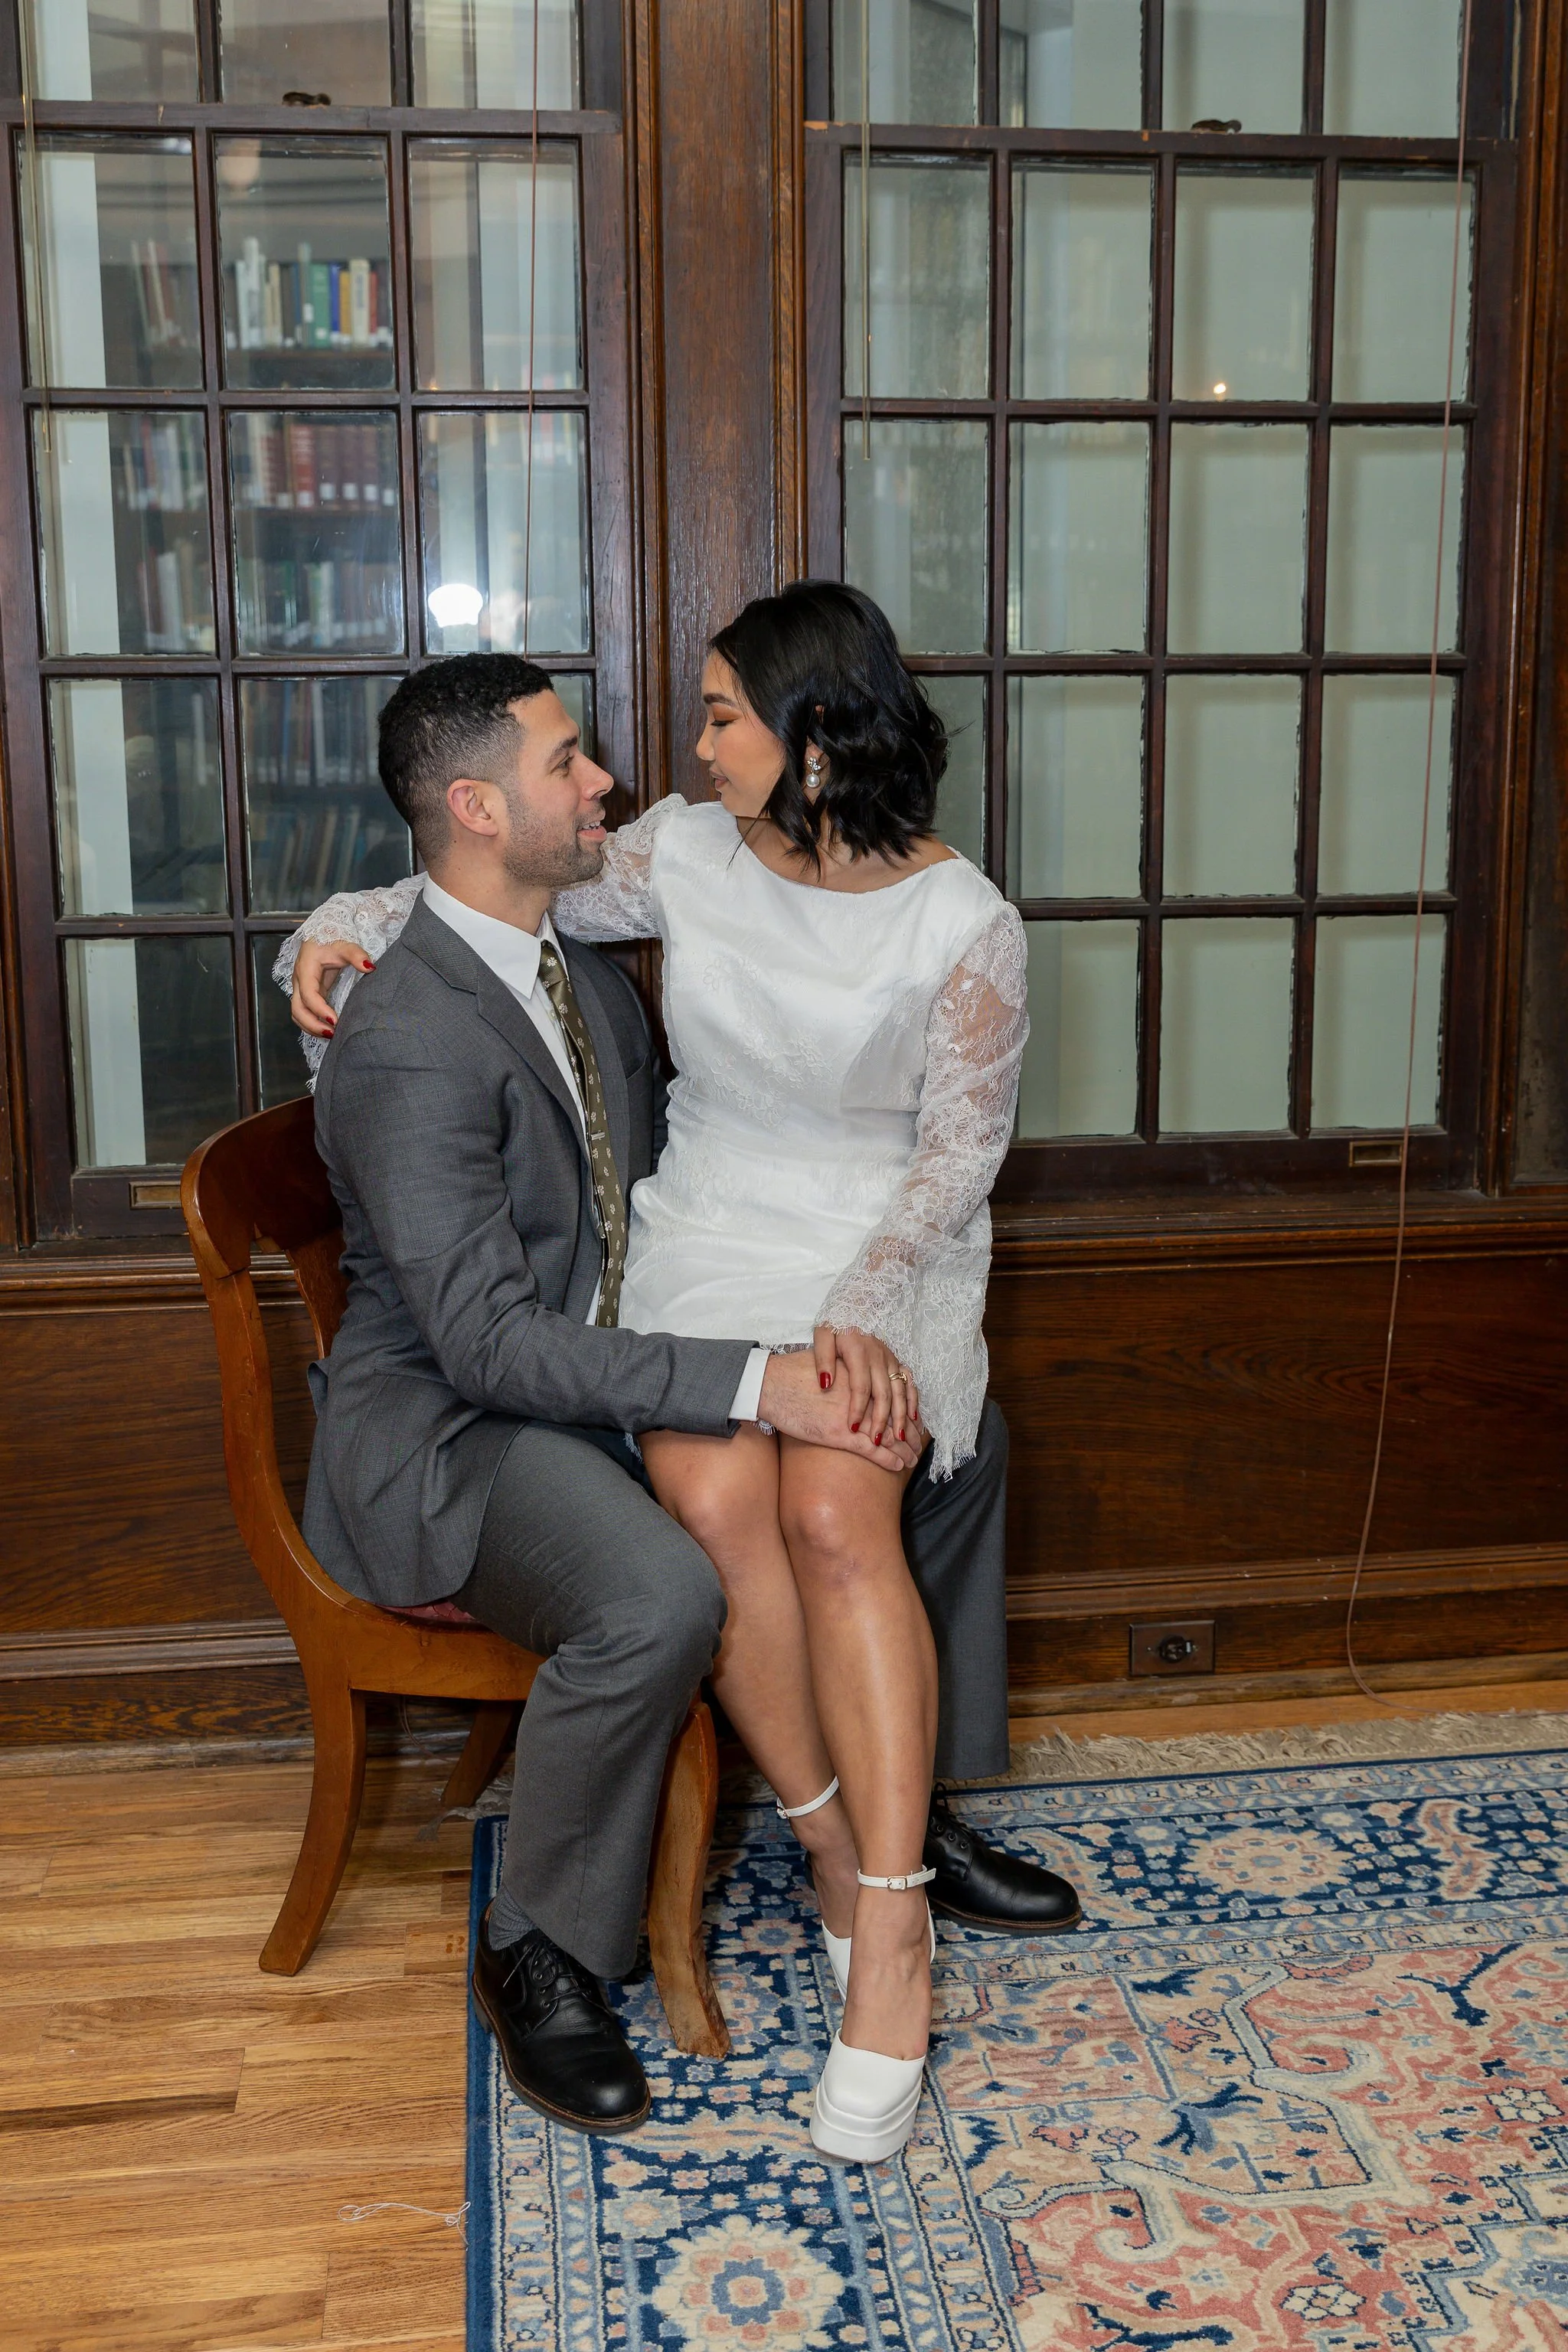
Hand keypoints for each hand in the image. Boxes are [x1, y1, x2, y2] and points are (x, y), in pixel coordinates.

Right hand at [291, 937, 372, 1037]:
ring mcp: (301, 988)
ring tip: (331, 1035)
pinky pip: (304, 1013)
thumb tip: (369, 967)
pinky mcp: (307, 993)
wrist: (322, 933)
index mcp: (306, 969)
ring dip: (311, 1027)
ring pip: (298, 1014)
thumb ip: (357, 955)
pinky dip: (312, 1023)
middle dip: (313, 1025)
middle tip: (333, 1034)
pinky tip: (328, 1029)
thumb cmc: (331, 939)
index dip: (320, 1010)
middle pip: (298, 1010)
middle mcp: (299, 981)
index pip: (309, 995)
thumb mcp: (345, 945)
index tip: (335, 1021)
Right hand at [758, 1352, 922, 1472]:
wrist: (771, 1383)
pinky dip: (888, 1459)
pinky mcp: (841, 1434)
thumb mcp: (824, 1362)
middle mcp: (862, 1394)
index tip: (911, 1418)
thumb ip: (842, 1369)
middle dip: (908, 1430)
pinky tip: (899, 1466)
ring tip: (913, 1457)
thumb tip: (844, 1373)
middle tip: (918, 1441)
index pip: (891, 1393)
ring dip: (903, 1448)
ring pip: (888, 1435)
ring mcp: (853, 1415)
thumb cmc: (790, 1372)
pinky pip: (872, 1450)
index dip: (903, 1408)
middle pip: (894, 1415)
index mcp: (859, 1375)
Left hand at [811, 1325, 919, 1447]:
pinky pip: (909, 1382)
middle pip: (884, 1394)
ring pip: (900, 1390)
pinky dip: (913, 1400)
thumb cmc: (835, 1323)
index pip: (860, 1387)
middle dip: (881, 1420)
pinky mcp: (895, 1360)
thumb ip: (822, 1359)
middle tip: (875, 1441)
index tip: (852, 1429)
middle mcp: (879, 1357)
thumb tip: (825, 1385)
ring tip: (899, 1437)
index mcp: (859, 1352)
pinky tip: (914, 1418)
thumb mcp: (822, 1335)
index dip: (857, 1410)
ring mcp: (890, 1358)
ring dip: (901, 1415)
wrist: (855, 1304)